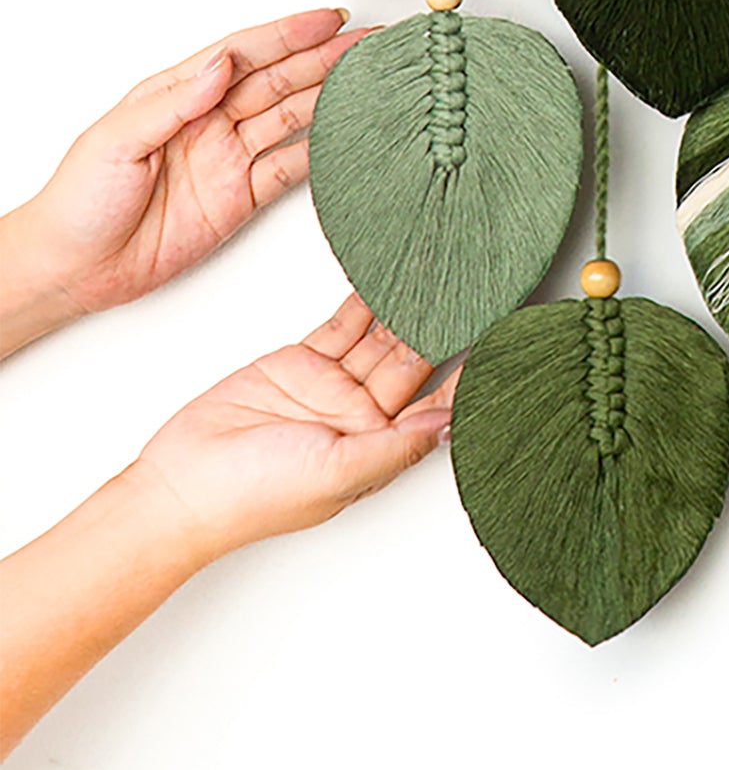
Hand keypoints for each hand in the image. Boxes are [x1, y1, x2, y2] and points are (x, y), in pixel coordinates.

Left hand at [0, 8, 362, 352]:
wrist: (74, 268)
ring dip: (328, 97)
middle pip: (275, 81)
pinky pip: (288, 169)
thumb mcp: (117, 139)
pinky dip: (321, 152)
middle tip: (366, 42)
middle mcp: (208, 121)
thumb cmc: (79, 200)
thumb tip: (220, 65)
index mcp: (177, 95)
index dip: (286, 35)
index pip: (241, 54)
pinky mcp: (239, 199)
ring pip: (289, 118)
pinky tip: (346, 134)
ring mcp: (227, 158)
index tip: (327, 20)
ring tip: (368, 78)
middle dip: (322, 58)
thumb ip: (174, 102)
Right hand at [133, 295, 455, 564]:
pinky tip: (388, 279)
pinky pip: (343, 326)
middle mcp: (363, 417)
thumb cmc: (253, 498)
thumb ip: (395, 448)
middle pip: (415, 363)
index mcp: (380, 448)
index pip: (439, 404)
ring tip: (442, 271)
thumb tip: (452, 427)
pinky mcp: (302, 363)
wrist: (182, 484)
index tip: (505, 340)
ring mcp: (333, 387)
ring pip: (383, 338)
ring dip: (409, 307)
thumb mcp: (335, 475)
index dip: (470, 373)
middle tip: (478, 286)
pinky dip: (364, 301)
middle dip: (445, 326)